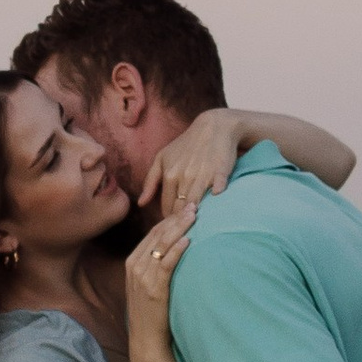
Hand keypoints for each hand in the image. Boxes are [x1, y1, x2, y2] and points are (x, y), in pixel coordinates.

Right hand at [122, 209, 194, 346]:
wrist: (146, 338)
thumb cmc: (152, 311)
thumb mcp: (149, 284)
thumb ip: (156, 265)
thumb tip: (175, 248)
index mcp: (133, 262)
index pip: (153, 233)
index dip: (170, 219)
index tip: (186, 208)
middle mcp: (135, 266)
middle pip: (157, 235)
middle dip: (177, 218)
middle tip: (194, 205)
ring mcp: (142, 277)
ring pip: (162, 245)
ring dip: (179, 229)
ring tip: (194, 216)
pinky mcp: (153, 288)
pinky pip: (166, 264)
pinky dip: (177, 251)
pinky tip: (188, 241)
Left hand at [145, 106, 245, 221]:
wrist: (215, 128)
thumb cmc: (187, 144)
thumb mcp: (163, 158)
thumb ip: (150, 181)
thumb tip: (141, 204)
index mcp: (169, 175)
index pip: (167, 208)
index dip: (169, 220)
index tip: (173, 228)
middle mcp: (184, 177)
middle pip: (180, 210)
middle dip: (179, 223)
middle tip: (182, 233)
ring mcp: (202, 176)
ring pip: (195, 207)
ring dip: (194, 218)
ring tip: (194, 225)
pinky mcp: (220, 175)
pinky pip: (216, 196)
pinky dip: (214, 206)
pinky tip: (213, 212)